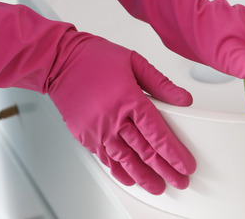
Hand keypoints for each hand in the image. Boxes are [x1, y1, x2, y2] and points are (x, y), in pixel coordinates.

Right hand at [0, 0, 195, 193]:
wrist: (59, 61)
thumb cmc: (93, 58)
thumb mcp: (133, 61)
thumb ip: (161, 83)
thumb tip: (183, 99)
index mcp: (129, 99)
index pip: (157, 134)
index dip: (174, 153)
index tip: (185, 164)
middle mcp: (113, 118)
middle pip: (145, 152)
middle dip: (165, 170)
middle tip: (179, 180)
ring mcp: (97, 129)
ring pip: (125, 160)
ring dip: (144, 176)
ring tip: (158, 186)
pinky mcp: (85, 136)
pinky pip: (105, 158)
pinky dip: (119, 170)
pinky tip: (129, 178)